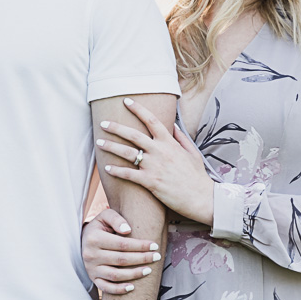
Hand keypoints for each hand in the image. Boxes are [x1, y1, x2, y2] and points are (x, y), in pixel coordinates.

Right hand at [82, 209, 161, 294]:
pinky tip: (132, 287)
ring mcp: (91, 268)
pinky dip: (119, 289)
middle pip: (121, 260)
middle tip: (157, 257)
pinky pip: (106, 287)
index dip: (140, 246)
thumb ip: (116, 219)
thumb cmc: (100, 226)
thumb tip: (128, 230)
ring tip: (149, 270)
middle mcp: (91, 255)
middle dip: (142, 258)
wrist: (84, 239)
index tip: (154, 246)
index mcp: (94, 238)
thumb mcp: (105, 216)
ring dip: (134, 274)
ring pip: (115, 275)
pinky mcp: (93, 278)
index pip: (122, 244)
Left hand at [98, 98, 214, 224]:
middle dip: (116, 127)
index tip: (126, 101)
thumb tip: (173, 125)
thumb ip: (181, 138)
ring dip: (111, 146)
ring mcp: (154, 166)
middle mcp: (160, 151)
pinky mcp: (150, 181)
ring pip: (128, 153)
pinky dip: (117, 170)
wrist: (201, 197)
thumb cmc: (197, 176)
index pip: (152, 120)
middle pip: (134, 134)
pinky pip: (129, 174)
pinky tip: (107, 168)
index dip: (138, 109)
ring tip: (99, 142)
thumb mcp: (192, 152)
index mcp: (169, 143)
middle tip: (103, 123)